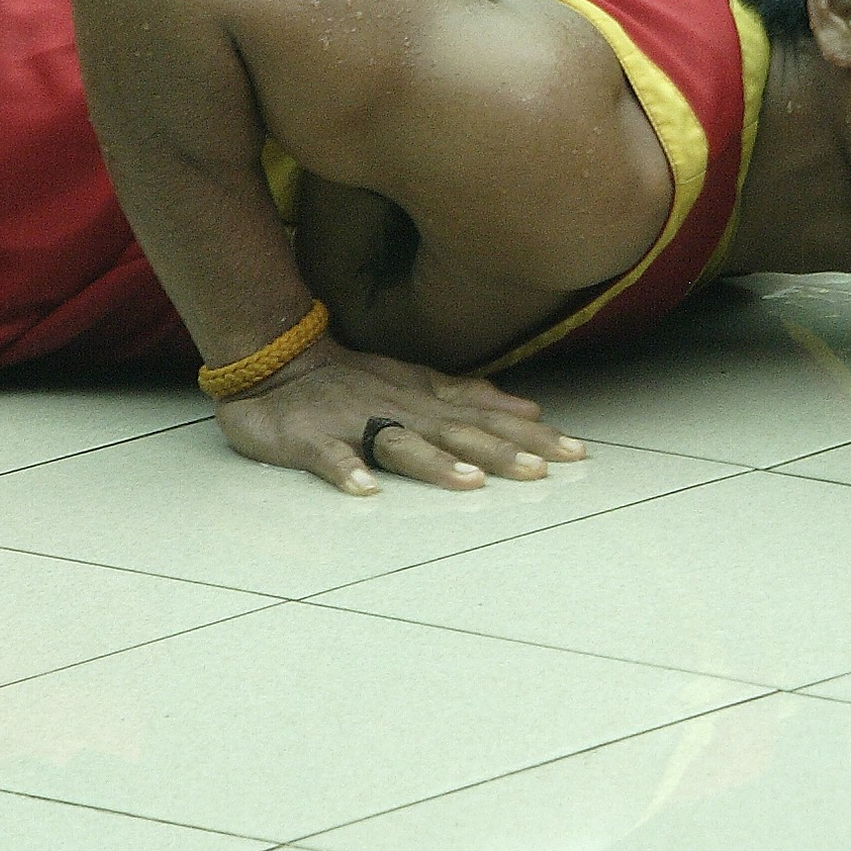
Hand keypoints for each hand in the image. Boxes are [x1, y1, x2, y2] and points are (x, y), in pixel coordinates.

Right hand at [213, 336, 584, 492]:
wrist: (275, 360)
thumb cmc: (351, 378)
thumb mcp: (416, 381)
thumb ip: (470, 397)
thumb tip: (530, 410)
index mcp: (426, 401)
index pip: (487, 420)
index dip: (531, 437)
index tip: (576, 453)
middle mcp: (399, 410)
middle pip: (456, 433)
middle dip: (500, 452)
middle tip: (541, 473)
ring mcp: (354, 424)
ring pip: (400, 443)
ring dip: (434, 463)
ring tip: (469, 484)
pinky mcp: (309, 439)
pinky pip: (329, 456)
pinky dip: (347, 470)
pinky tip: (365, 490)